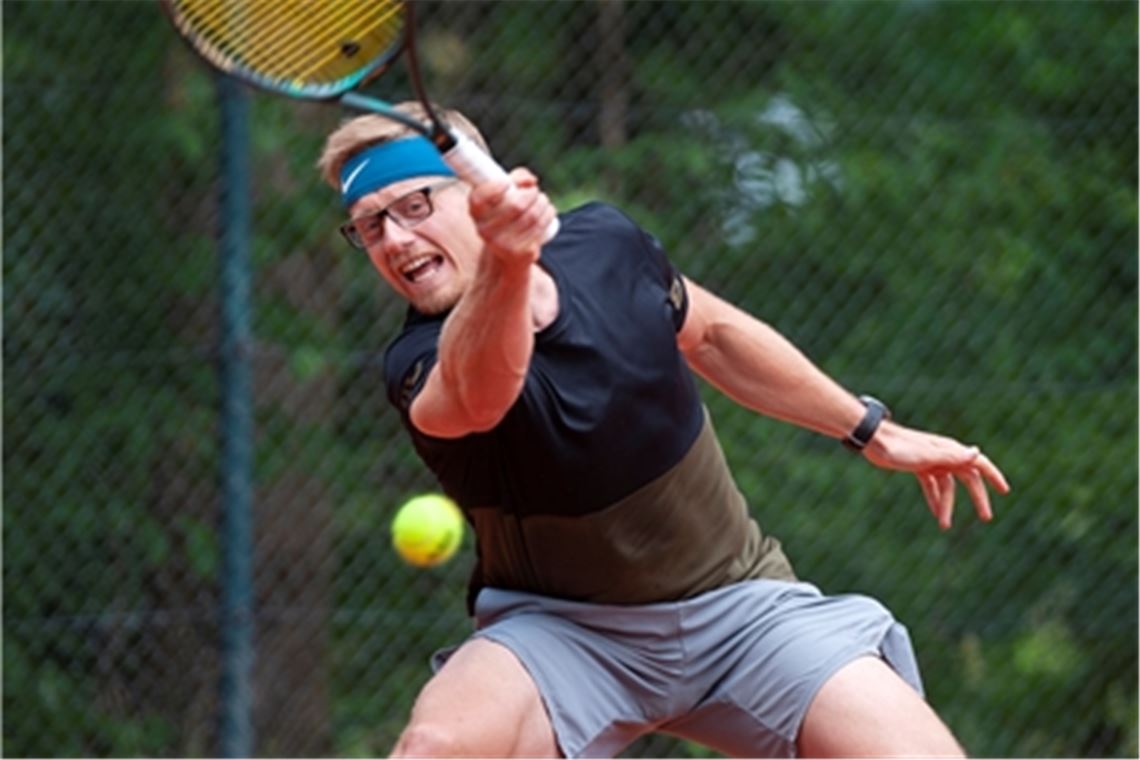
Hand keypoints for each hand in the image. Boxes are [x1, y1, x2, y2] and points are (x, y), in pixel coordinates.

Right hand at [468, 168, 556, 265]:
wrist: (507, 253)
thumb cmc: (506, 215)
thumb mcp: (503, 196)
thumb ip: (515, 179)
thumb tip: (531, 181)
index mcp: (476, 213)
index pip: (479, 198)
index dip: (494, 188)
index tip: (507, 183)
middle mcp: (485, 230)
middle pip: (516, 205)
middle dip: (531, 193)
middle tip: (535, 192)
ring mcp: (502, 244)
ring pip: (532, 215)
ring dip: (543, 202)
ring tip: (543, 200)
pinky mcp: (520, 252)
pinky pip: (539, 227)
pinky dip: (548, 214)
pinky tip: (549, 210)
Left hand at [863, 421, 1010, 529]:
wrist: (874, 440)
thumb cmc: (900, 447)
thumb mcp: (927, 455)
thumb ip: (952, 456)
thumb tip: (977, 452)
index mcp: (950, 450)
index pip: (978, 463)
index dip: (993, 476)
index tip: (1004, 490)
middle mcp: (944, 455)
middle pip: (967, 479)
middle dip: (977, 498)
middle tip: (986, 517)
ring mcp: (931, 462)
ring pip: (947, 487)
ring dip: (948, 505)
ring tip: (945, 526)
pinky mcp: (918, 467)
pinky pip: (931, 486)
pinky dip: (934, 499)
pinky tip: (935, 514)